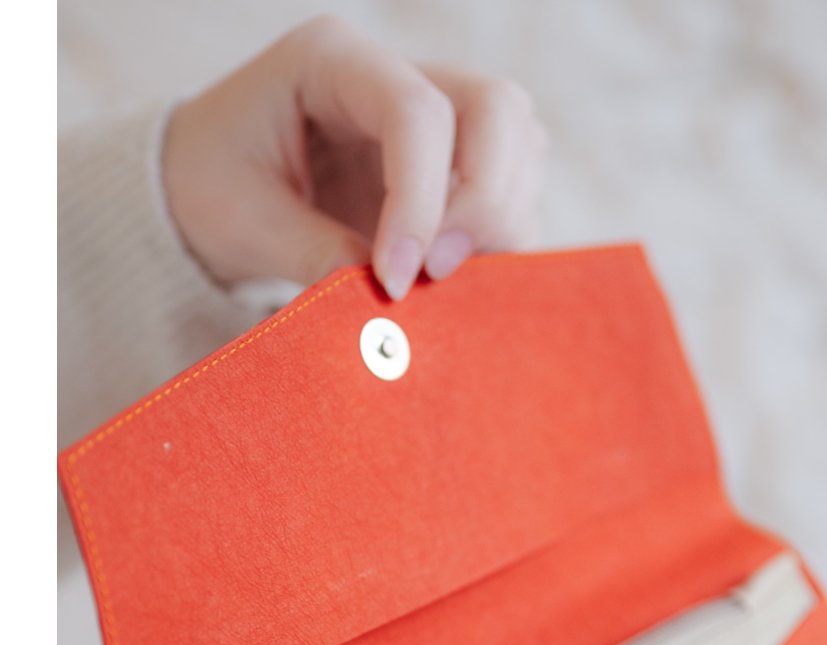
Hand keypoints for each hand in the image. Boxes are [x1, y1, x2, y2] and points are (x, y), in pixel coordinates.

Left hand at [162, 16, 546, 297]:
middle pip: (497, 108)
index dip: (422, 202)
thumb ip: (319, 256)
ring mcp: (436, 112)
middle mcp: (396, 72)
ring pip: (521, 143)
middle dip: (485, 199)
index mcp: (331, 59)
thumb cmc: (212, 188)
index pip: (417, 113)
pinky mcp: (453, 164)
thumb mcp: (246, 225)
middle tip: (438, 273)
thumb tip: (393, 305)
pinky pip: (514, 187)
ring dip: (501, 220)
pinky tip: (457, 277)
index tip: (399, 281)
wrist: (207, 188)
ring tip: (443, 279)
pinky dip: (500, 239)